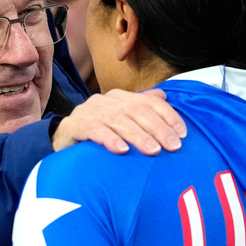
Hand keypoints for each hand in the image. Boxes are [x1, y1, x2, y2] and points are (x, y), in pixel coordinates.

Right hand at [53, 88, 186, 154]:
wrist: (62, 138)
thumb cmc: (98, 131)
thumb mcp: (121, 119)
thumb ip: (141, 107)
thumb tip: (164, 95)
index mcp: (121, 97)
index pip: (149, 102)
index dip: (168, 116)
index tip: (183, 134)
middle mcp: (106, 101)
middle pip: (136, 111)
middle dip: (158, 128)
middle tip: (173, 146)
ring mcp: (90, 111)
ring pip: (118, 121)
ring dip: (138, 136)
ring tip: (153, 150)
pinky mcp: (75, 125)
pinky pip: (94, 130)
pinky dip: (109, 139)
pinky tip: (121, 150)